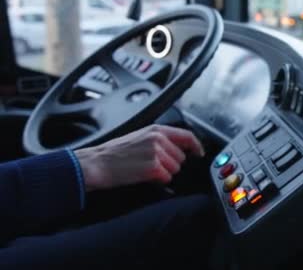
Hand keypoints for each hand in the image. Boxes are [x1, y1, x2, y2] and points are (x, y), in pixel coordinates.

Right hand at [74, 125, 204, 191]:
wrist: (97, 163)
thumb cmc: (114, 153)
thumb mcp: (139, 137)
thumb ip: (160, 140)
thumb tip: (178, 149)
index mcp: (156, 129)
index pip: (186, 135)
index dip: (196, 146)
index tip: (199, 153)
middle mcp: (159, 139)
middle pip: (181, 157)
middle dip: (171, 164)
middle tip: (152, 165)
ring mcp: (156, 153)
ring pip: (175, 169)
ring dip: (164, 173)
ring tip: (145, 169)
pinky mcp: (153, 167)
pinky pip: (167, 178)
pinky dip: (158, 180)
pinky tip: (144, 176)